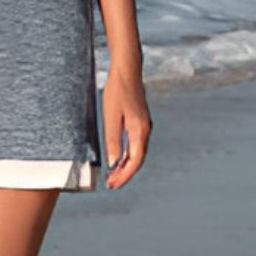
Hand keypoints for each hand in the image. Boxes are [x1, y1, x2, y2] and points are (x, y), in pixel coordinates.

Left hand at [102, 66, 151, 188]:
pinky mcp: (138, 121)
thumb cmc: (117, 91)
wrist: (127, 71)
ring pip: (136, 152)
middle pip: (137, 159)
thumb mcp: (110, 116)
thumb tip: (112, 162)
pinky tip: (117, 157)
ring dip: (125, 164)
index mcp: (140, 131)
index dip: (124, 175)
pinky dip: (126, 153)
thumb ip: (112, 139)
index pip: (134, 161)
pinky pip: (134, 143)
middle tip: (111, 183)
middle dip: (124, 173)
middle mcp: (145, 131)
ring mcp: (143, 126)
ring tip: (112, 174)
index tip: (113, 184)